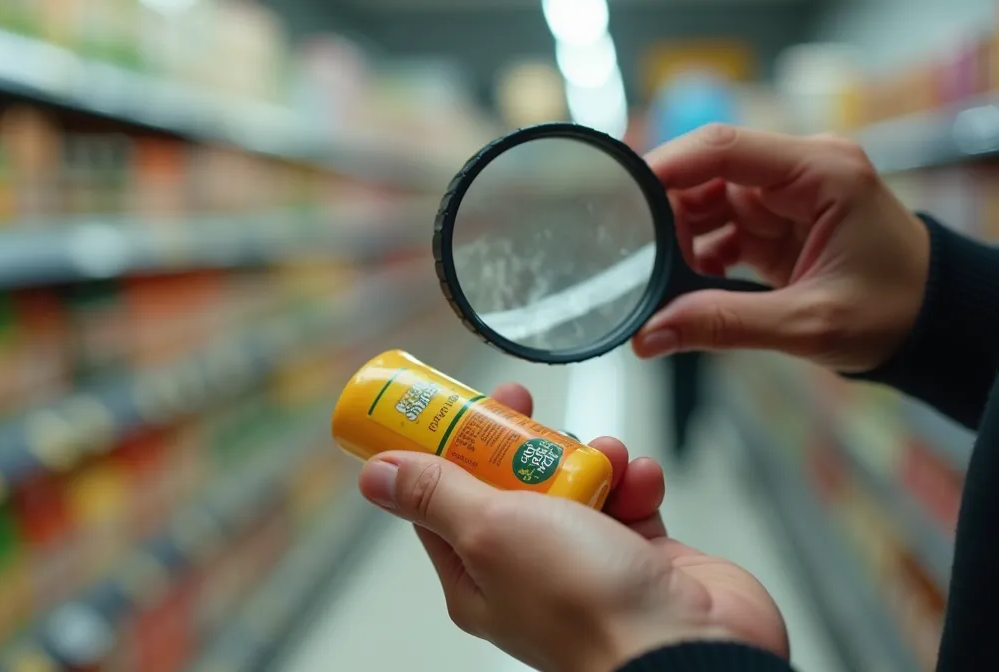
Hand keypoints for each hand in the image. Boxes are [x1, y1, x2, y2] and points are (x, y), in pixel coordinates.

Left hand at [357, 383, 785, 671]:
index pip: (441, 499)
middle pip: (508, 483)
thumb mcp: (491, 531)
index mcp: (476, 576)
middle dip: (519, 440)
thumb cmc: (588, 606)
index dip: (443, 445)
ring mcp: (585, 564)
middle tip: (524, 403)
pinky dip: (637, 480)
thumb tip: (375, 475)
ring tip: (607, 455)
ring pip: (574, 484)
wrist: (691, 647)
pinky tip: (643, 479)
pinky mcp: (639, 556)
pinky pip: (629, 499)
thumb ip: (437, 494)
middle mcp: (526, 572)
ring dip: (591, 458)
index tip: (453, 400)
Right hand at [633, 124, 929, 372]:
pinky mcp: (776, 221)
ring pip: (706, 201)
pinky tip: (686, 287)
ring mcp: (786, 195)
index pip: (726, 148)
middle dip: (666, 216)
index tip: (622, 195)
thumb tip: (651, 336)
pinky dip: (696, 255)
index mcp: (822, 173)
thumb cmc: (894, 312)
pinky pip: (718, 226)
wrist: (933, 324)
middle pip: (707, 173)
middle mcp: (801, 172)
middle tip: (635, 263)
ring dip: (677, 239)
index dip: (668, 165)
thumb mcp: (808, 323)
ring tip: (659, 282)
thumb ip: (725, 326)